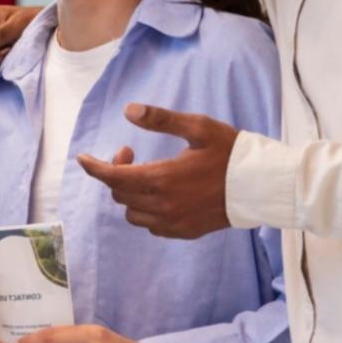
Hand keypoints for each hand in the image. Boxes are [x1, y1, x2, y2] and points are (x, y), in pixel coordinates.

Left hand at [76, 103, 239, 238]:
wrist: (259, 185)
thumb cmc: (230, 152)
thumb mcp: (197, 127)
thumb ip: (161, 119)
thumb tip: (129, 110)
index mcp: (162, 179)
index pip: (113, 177)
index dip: (93, 168)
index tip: (82, 158)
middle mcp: (163, 205)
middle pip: (120, 194)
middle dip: (117, 172)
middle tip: (130, 153)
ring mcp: (173, 222)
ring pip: (133, 213)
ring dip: (130, 194)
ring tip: (146, 175)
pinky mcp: (184, 232)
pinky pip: (152, 226)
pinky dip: (146, 210)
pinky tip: (160, 195)